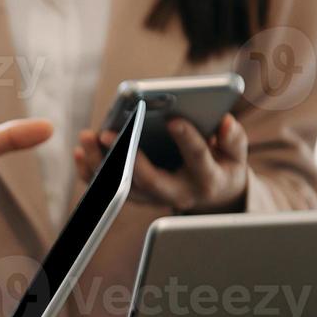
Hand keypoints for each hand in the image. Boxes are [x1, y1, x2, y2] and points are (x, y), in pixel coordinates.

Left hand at [74, 114, 248, 213]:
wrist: (211, 194)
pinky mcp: (136, 196)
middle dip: (127, 156)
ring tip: (87, 136)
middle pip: (149, 179)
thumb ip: (233, 139)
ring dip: (101, 164)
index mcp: (205, 179)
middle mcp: (177, 193)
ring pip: (123, 186)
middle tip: (108, 132)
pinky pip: (109, 189)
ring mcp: (153, 198)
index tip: (174, 118)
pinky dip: (92, 173)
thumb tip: (225, 122)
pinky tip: (81, 152)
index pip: (196, 158)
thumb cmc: (222, 166)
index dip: (186, 139)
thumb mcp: (235, 155)